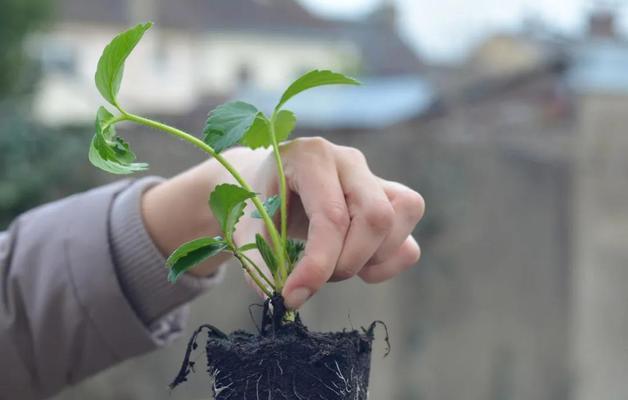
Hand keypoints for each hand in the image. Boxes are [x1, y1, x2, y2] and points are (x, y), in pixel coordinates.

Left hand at [142, 137, 424, 308]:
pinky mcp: (391, 201)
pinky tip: (359, 266)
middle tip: (317, 278)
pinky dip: (387, 264)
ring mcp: (376, 179)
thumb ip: (257, 257)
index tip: (293, 296)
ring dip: (370, 260)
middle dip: (348, 261)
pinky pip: (409, 240)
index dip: (317, 264)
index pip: (330, 216)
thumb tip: (274, 297)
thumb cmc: (260, 200)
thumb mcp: (245, 223)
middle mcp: (349, 161)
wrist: (273, 182)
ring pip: (402, 220)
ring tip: (335, 266)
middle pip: (377, 216)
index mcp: (311, 157)